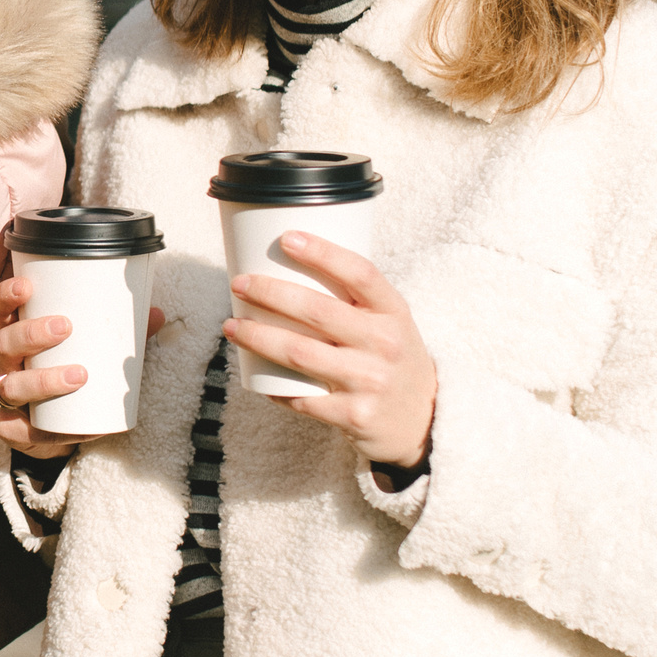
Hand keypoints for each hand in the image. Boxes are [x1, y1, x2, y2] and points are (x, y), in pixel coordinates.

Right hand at [0, 274, 164, 459]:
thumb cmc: (77, 371)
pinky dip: (37, 428)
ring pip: (8, 386)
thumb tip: (156, 314)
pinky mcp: (11, 428)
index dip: (6, 295)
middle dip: (30, 333)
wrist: (64, 425)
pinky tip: (58, 426)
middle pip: (3, 342)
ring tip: (78, 375)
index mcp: (20, 333)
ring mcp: (5, 395)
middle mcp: (7, 362)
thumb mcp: (97, 349)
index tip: (27, 286)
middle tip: (65, 327)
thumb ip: (123, 334)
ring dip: (41, 379)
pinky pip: (15, 429)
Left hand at [225, 231, 435, 466]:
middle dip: (270, 294)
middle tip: (239, 284)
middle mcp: (384, 344)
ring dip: (258, 337)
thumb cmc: (391, 356)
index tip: (286, 238)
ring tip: (232, 326)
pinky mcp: (354, 415)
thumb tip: (289, 261)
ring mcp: (369, 381)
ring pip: (300, 354)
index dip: (323, 253)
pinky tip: (253, 373)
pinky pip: (302, 398)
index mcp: (394, 312)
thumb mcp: (389, 321)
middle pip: (317, 311)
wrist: (424, 418)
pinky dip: (273, 386)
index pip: (360, 273)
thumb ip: (353, 298)